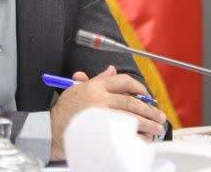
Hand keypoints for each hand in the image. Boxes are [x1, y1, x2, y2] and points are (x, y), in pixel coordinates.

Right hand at [49, 65, 166, 160]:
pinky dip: (138, 137)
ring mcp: (103, 117)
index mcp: (95, 87)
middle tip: (158, 115)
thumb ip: (96, 80)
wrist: (51, 132)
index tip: (146, 95)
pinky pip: (127, 134)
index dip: (138, 87)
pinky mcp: (103, 133)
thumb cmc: (63, 112)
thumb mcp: (76, 90)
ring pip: (133, 118)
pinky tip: (144, 139)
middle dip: (149, 109)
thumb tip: (112, 70)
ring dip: (148, 124)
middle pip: (132, 101)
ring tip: (156, 128)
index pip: (123, 81)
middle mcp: (101, 100)